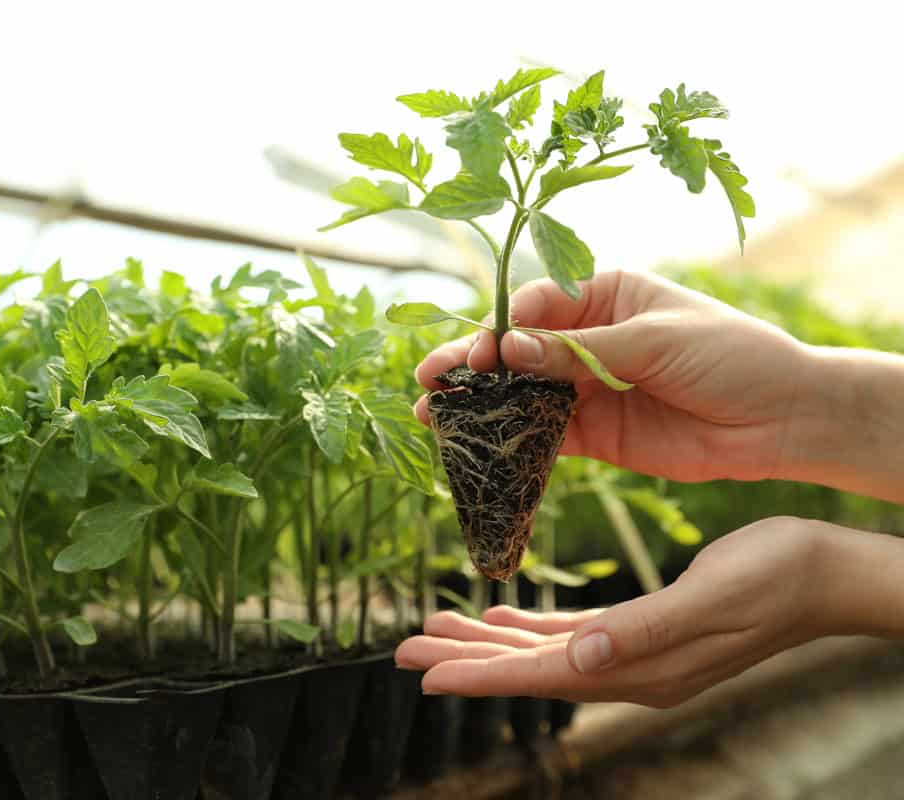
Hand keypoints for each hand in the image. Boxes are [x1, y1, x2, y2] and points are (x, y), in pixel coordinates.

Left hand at [395, 517, 839, 707]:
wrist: (825, 573)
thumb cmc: (776, 578)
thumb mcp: (712, 597)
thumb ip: (646, 630)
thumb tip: (584, 657)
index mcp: (642, 666)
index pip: (543, 676)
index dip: (482, 675)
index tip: (425, 672)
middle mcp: (632, 667)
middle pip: (529, 668)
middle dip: (466, 659)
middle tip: (403, 649)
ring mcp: (637, 652)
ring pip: (542, 651)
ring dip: (487, 642)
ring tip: (435, 629)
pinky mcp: (643, 628)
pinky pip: (571, 634)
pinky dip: (530, 627)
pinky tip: (500, 615)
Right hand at [413, 270, 812, 483]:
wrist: (783, 420)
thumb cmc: (731, 355)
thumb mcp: (656, 341)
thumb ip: (581, 350)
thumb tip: (509, 350)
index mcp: (605, 295)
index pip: (536, 306)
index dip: (500, 329)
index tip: (479, 354)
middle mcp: (588, 338)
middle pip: (517, 350)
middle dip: (472, 364)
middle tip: (429, 380)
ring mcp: (588, 387)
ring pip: (521, 393)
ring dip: (480, 403)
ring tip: (433, 414)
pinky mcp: (595, 432)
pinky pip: (544, 434)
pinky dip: (513, 440)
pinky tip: (479, 446)